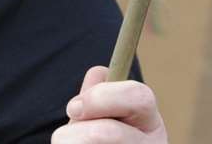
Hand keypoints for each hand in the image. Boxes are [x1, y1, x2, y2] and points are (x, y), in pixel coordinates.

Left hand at [51, 66, 166, 143]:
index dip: (101, 97)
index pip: (139, 96)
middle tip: (62, 138)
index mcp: (149, 121)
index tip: (73, 107)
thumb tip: (99, 74)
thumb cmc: (100, 141)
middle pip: (112, 132)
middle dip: (78, 132)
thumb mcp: (102, 116)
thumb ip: (99, 95)